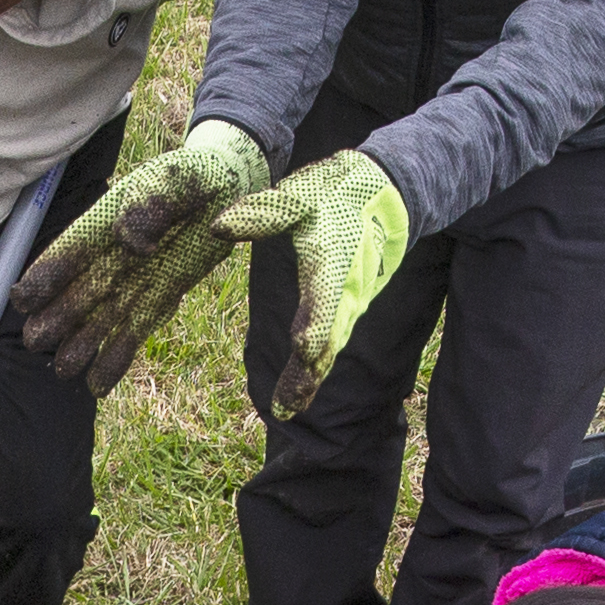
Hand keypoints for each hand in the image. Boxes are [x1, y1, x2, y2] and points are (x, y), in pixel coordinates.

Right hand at [12, 121, 267, 391]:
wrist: (227, 189)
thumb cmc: (193, 177)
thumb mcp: (177, 179)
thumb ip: (152, 204)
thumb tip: (131, 240)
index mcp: (107, 223)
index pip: (71, 252)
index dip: (46, 275)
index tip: (23, 300)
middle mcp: (112, 258)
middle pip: (78, 292)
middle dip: (56, 317)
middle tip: (37, 341)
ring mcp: (133, 282)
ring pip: (101, 319)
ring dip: (81, 345)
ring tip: (65, 371)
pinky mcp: (158, 299)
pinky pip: (134, 332)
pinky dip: (116, 358)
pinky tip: (98, 386)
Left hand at [216, 149, 410, 414]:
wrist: (386, 196)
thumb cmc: (336, 195)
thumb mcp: (299, 196)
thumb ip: (263, 213)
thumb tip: (217, 226)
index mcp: (331, 264)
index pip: (325, 299)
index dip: (315, 322)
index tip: (303, 347)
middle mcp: (344, 292)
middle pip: (327, 341)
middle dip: (306, 374)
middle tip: (285, 408)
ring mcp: (349, 305)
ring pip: (330, 350)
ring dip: (308, 380)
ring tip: (287, 410)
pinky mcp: (347, 310)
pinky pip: (332, 346)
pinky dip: (315, 371)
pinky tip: (299, 393)